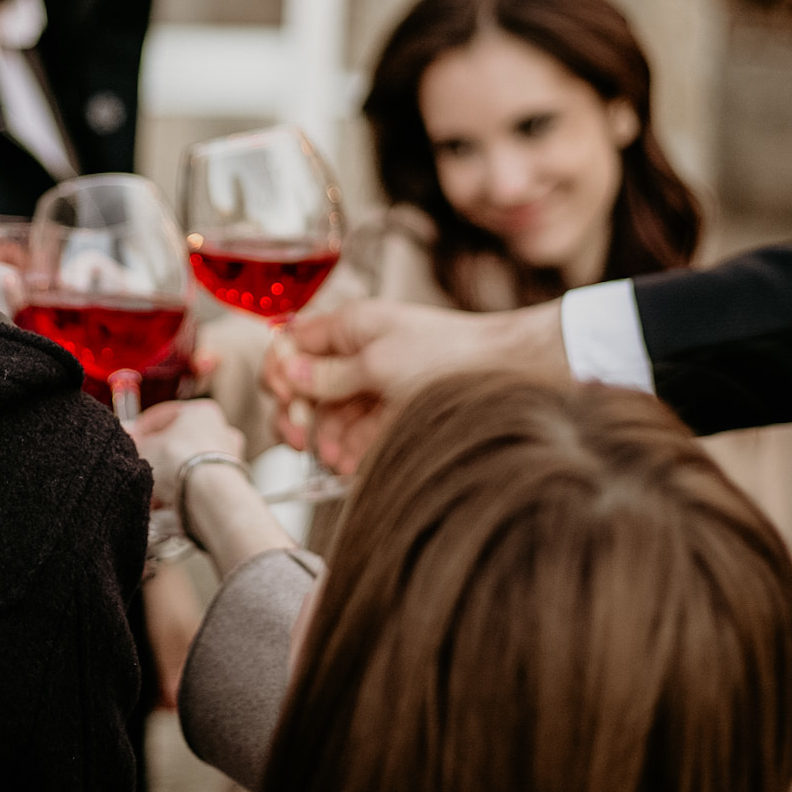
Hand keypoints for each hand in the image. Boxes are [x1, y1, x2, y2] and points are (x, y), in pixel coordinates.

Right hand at [126, 398, 246, 508]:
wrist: (209, 493)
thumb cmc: (178, 460)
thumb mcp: (146, 446)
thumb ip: (136, 439)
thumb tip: (127, 430)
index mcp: (202, 411)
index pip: (165, 415)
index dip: (142, 428)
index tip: (129, 440)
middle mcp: (222, 430)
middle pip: (179, 441)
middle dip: (158, 455)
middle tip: (139, 465)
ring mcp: (229, 457)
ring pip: (188, 463)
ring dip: (169, 475)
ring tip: (150, 488)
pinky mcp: (230, 482)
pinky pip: (198, 482)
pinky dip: (182, 488)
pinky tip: (165, 501)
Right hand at [261, 299, 572, 467]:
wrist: (511, 373)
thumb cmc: (450, 355)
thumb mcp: (379, 363)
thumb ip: (329, 374)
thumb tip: (288, 375)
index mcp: (350, 326)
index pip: (291, 345)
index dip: (280, 373)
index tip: (286, 398)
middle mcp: (358, 353)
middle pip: (305, 386)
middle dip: (298, 413)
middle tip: (302, 437)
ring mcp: (375, 385)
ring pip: (330, 416)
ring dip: (324, 438)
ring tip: (334, 459)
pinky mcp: (393, 415)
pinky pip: (358, 434)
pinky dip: (349, 450)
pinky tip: (350, 465)